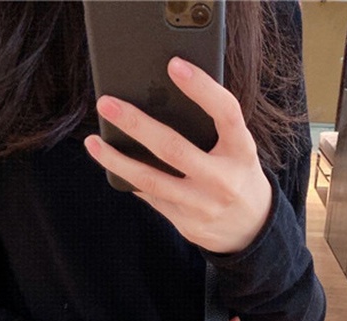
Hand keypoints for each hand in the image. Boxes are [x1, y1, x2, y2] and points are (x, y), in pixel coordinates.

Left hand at [84, 57, 271, 253]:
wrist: (251, 229)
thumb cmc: (238, 176)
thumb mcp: (238, 150)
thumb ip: (213, 129)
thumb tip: (161, 104)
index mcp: (241, 152)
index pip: (225, 113)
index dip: (201, 88)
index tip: (174, 65)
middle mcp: (223, 180)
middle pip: (173, 148)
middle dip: (135, 124)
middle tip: (107, 104)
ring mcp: (203, 206)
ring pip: (151, 180)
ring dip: (117, 160)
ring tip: (94, 143)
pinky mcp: (187, 224)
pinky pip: (152, 198)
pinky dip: (131, 180)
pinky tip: (114, 166)